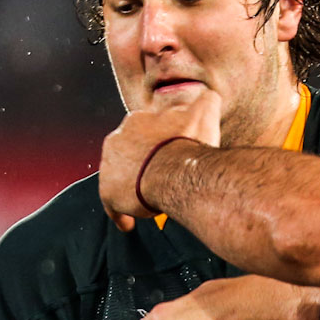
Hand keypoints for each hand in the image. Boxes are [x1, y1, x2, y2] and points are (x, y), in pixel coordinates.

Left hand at [100, 90, 222, 230]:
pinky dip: (121, 214)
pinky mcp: (108, 191)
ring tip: (150, 202)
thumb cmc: (188, 144)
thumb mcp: (204, 113)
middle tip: (160, 180)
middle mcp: (117, 139)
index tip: (168, 155)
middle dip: (142, 165)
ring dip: (133, 189)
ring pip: (120, 179)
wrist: (174, 169)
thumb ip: (207, 101)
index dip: (157, 144)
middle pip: (129, 154)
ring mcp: (110, 166)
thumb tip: (210, 95)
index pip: (143, 131)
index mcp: (136, 121)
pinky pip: (113, 206)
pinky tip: (129, 224)